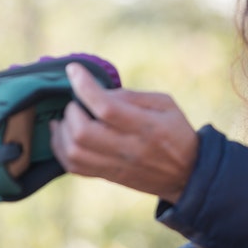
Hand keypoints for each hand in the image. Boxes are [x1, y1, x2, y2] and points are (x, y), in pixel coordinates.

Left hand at [49, 63, 198, 203]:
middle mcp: (129, 148)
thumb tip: (98, 91)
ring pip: (74, 152)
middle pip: (83, 132)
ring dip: (62, 130)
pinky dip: (60, 149)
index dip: (84, 86)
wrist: (186, 174)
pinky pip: (74, 167)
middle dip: (72, 110)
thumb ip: (132, 96)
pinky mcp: (108, 176)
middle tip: (76, 102)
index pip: (107, 108)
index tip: (73, 70)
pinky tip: (62, 134)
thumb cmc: (176, 132)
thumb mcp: (165, 104)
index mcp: (146, 126)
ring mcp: (116, 165)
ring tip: (67, 117)